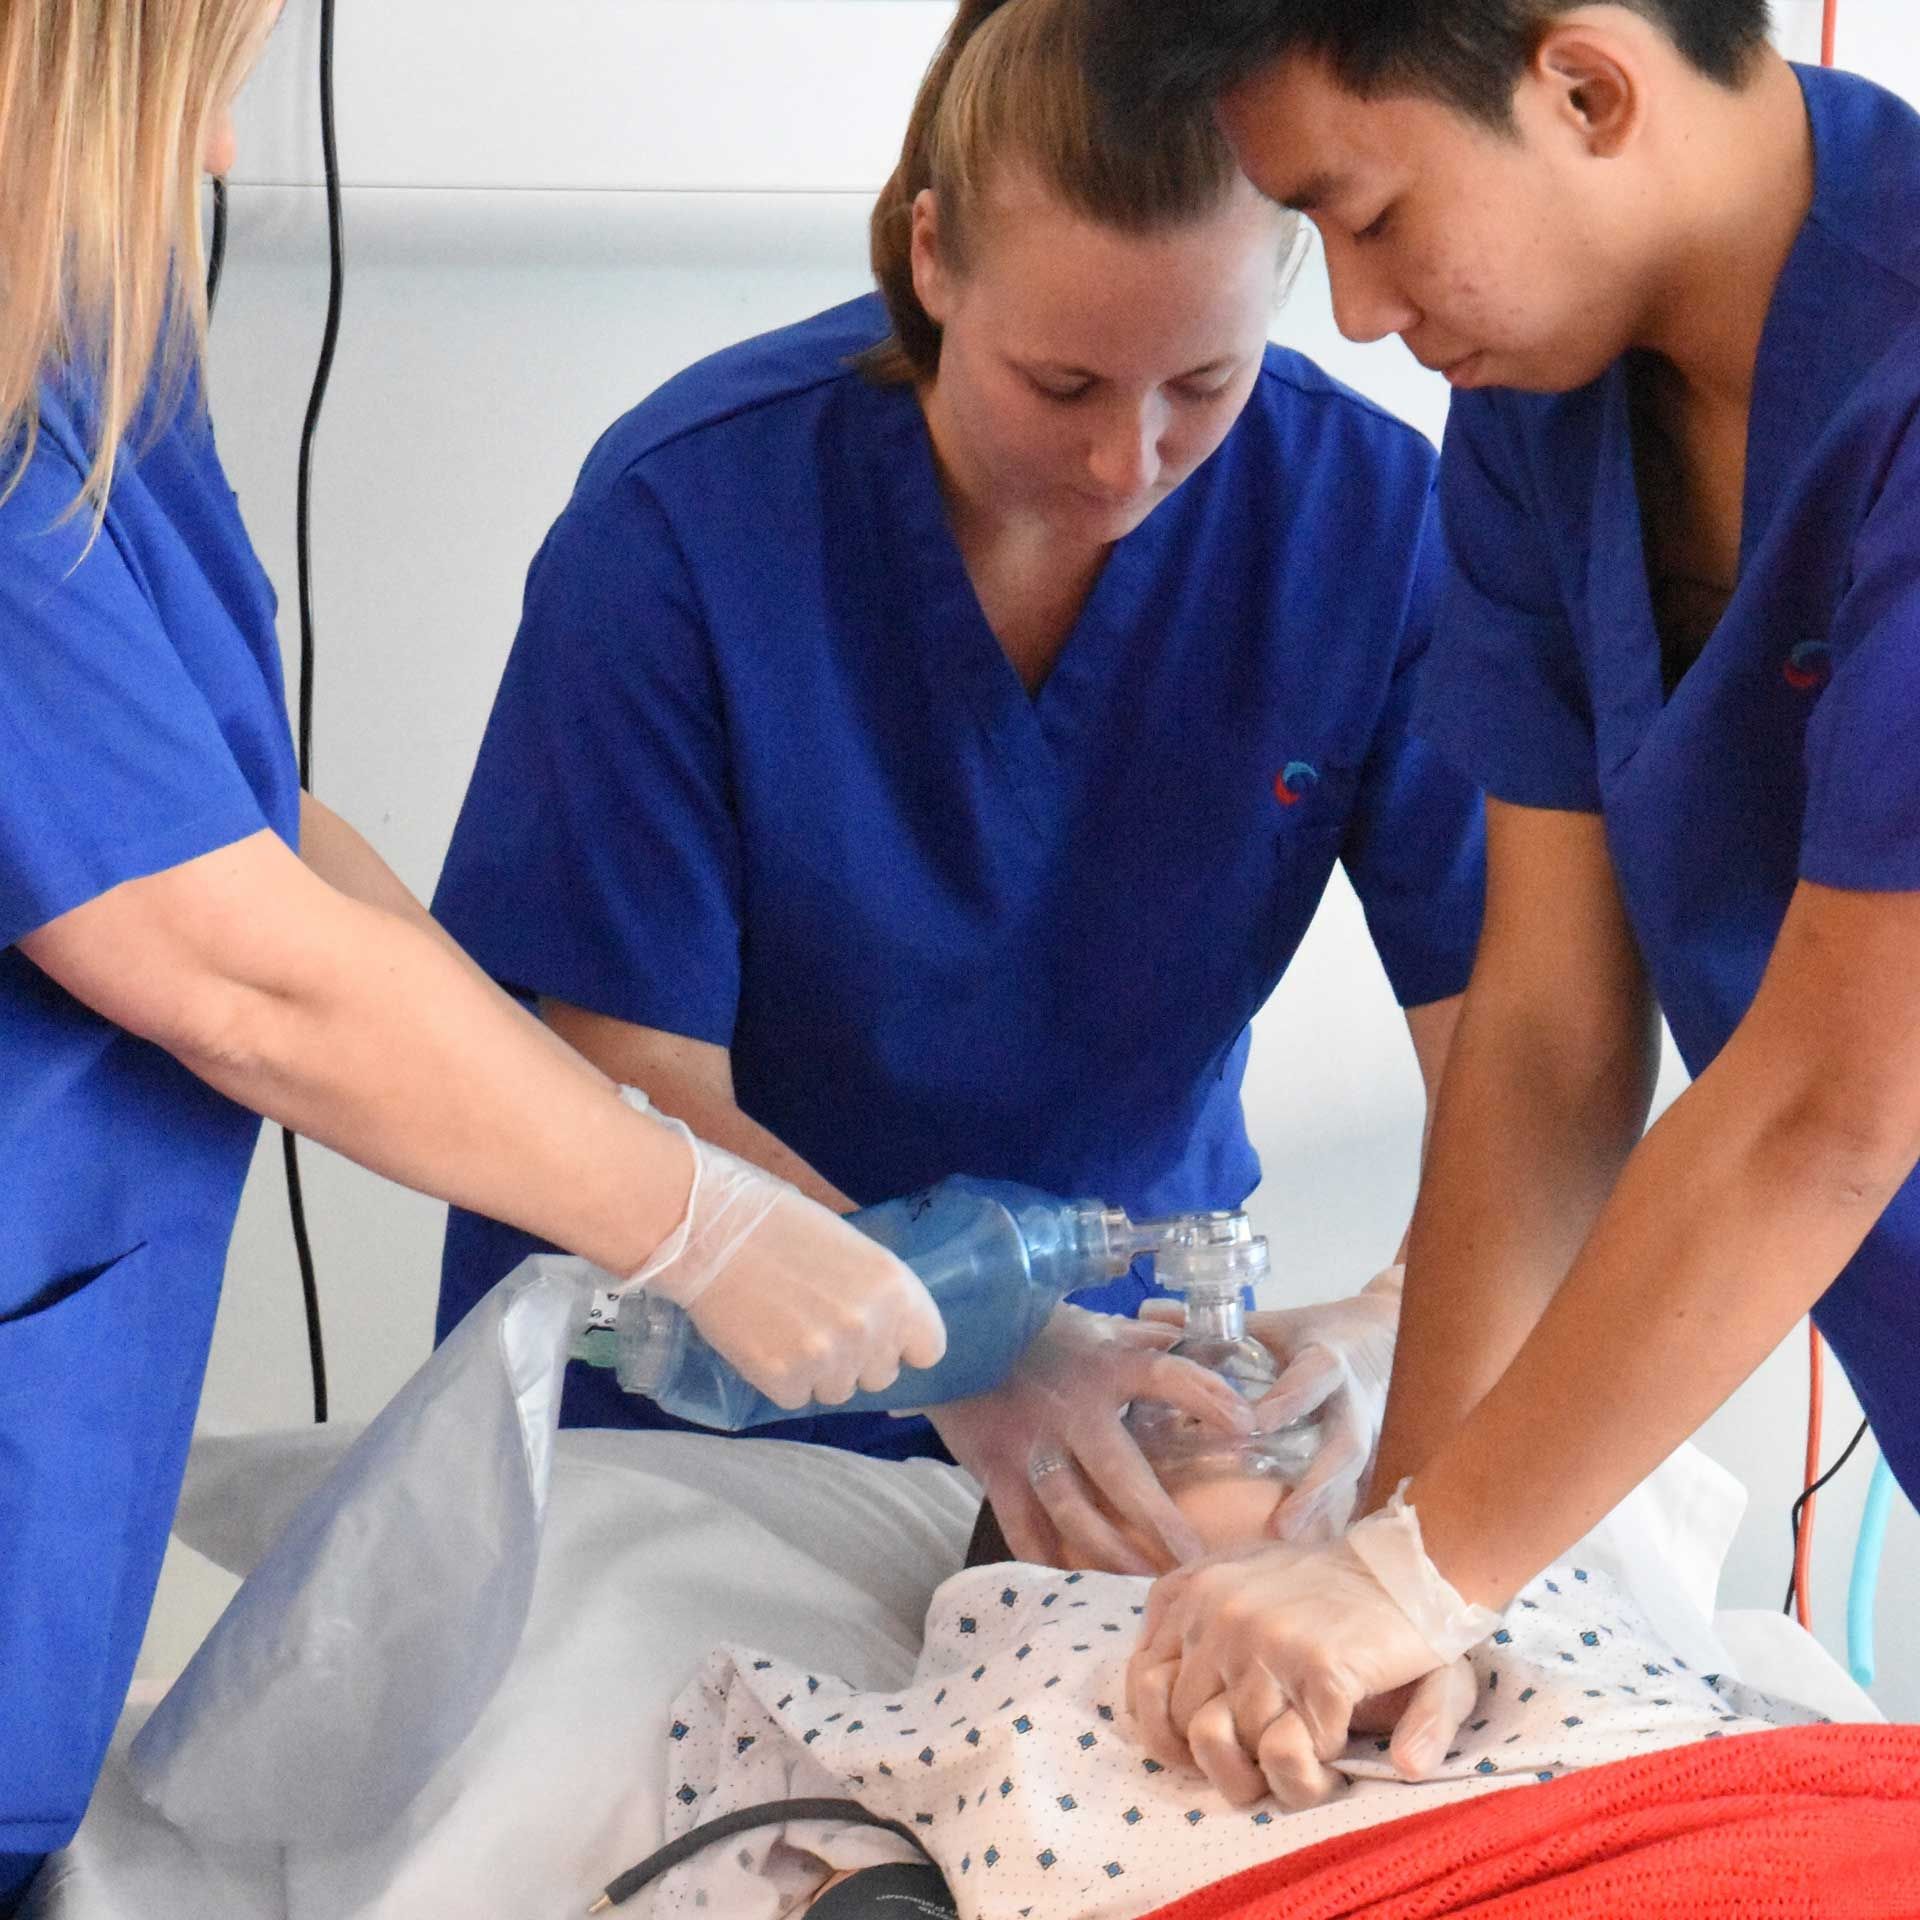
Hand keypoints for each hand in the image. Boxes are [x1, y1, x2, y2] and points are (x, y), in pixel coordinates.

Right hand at [620, 1089, 944, 1409]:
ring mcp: (828, 1358)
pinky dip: (780, 1379)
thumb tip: (889, 1331)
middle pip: (881, 1375)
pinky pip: (796, 1398)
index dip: (903, 1345)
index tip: (881, 1338)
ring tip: (785, 1327)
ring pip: (837, 1391)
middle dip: (856, 1358)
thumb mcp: (851, 1247)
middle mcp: (870, 1328)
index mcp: (895, 1287)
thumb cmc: (780, 1225)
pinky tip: (762, 1339)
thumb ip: (877, 1293)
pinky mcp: (783, 1379)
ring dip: (817, 1371)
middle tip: (818, 1324)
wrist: (710, 1229)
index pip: (929, 1349)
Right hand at [927, 1304, 1255, 1575]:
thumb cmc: (1035, 1329)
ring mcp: (1030, 1444)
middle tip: (1197, 1561)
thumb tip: (1200, 1338)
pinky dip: (1045, 1558)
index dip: (1206, 1396)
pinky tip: (1072, 1585)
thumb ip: (1146, 1336)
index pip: (1166, 1375)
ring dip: (1108, 1551)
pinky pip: (1022, 1524)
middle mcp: (1072, 1410)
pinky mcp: (995, 1468)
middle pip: (1120, 1472)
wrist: (953, 1333)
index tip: (1247, 1427)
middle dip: (1159, 1520)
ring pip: (1072, 1510)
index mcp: (1105, 1365)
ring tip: (1142, 1583)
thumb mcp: (1095, 1324)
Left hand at [1125, 1483, 1497, 1809]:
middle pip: (1187, 1731)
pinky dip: (1318, 1769)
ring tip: (1310, 1754)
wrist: (1411, 1570)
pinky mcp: (1318, 1669)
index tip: (1217, 1744)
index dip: (1171, 1734)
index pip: (1143, 1686)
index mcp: (1191, 1595)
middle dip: (1230, 1764)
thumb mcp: (1241, 1593)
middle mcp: (1217, 1613)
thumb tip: (1143, 1712)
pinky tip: (1338, 1745)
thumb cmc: (1328, 1596)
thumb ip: (1185, 1640)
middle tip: (1273, 1759)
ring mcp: (1265, 1640)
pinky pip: (1293, 1755)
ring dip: (1277, 1772)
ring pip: (1238, 1751)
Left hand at [1233, 1266, 1401, 1542]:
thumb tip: (1147, 1311)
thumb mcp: (1270, 1322)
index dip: (1287, 1400)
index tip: (1254, 1423)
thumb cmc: (1311, 1334)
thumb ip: (1212, 1323)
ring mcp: (1365, 1437)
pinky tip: (1305, 1557)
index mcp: (1326, 1361)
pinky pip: (1355, 1496)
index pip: (1312, 1379)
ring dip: (1322, 1512)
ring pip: (1352, 1480)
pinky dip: (1331, 1523)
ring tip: (1287, 1544)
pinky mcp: (1366, 1462)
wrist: (1378, 1339)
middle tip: (1283, 1520)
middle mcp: (1351, 1404)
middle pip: (1345, 1446)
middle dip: (1317, 1482)